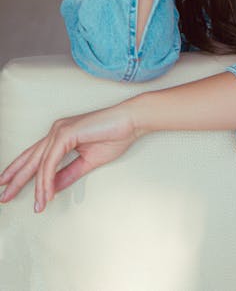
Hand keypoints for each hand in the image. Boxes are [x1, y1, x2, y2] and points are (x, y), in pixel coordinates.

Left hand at [0, 103, 136, 212]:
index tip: (8, 184)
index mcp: (61, 134)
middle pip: (31, 158)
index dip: (20, 170)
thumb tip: (54, 188)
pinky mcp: (66, 133)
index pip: (36, 155)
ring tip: (37, 205)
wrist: (131, 122)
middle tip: (4, 196)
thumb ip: (69, 174)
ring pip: (41, 163)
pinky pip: (51, 162)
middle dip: (16, 178)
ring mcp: (60, 130)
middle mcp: (57, 130)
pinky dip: (47, 180)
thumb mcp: (89, 161)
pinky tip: (46, 193)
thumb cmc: (116, 135)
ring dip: (37, 187)